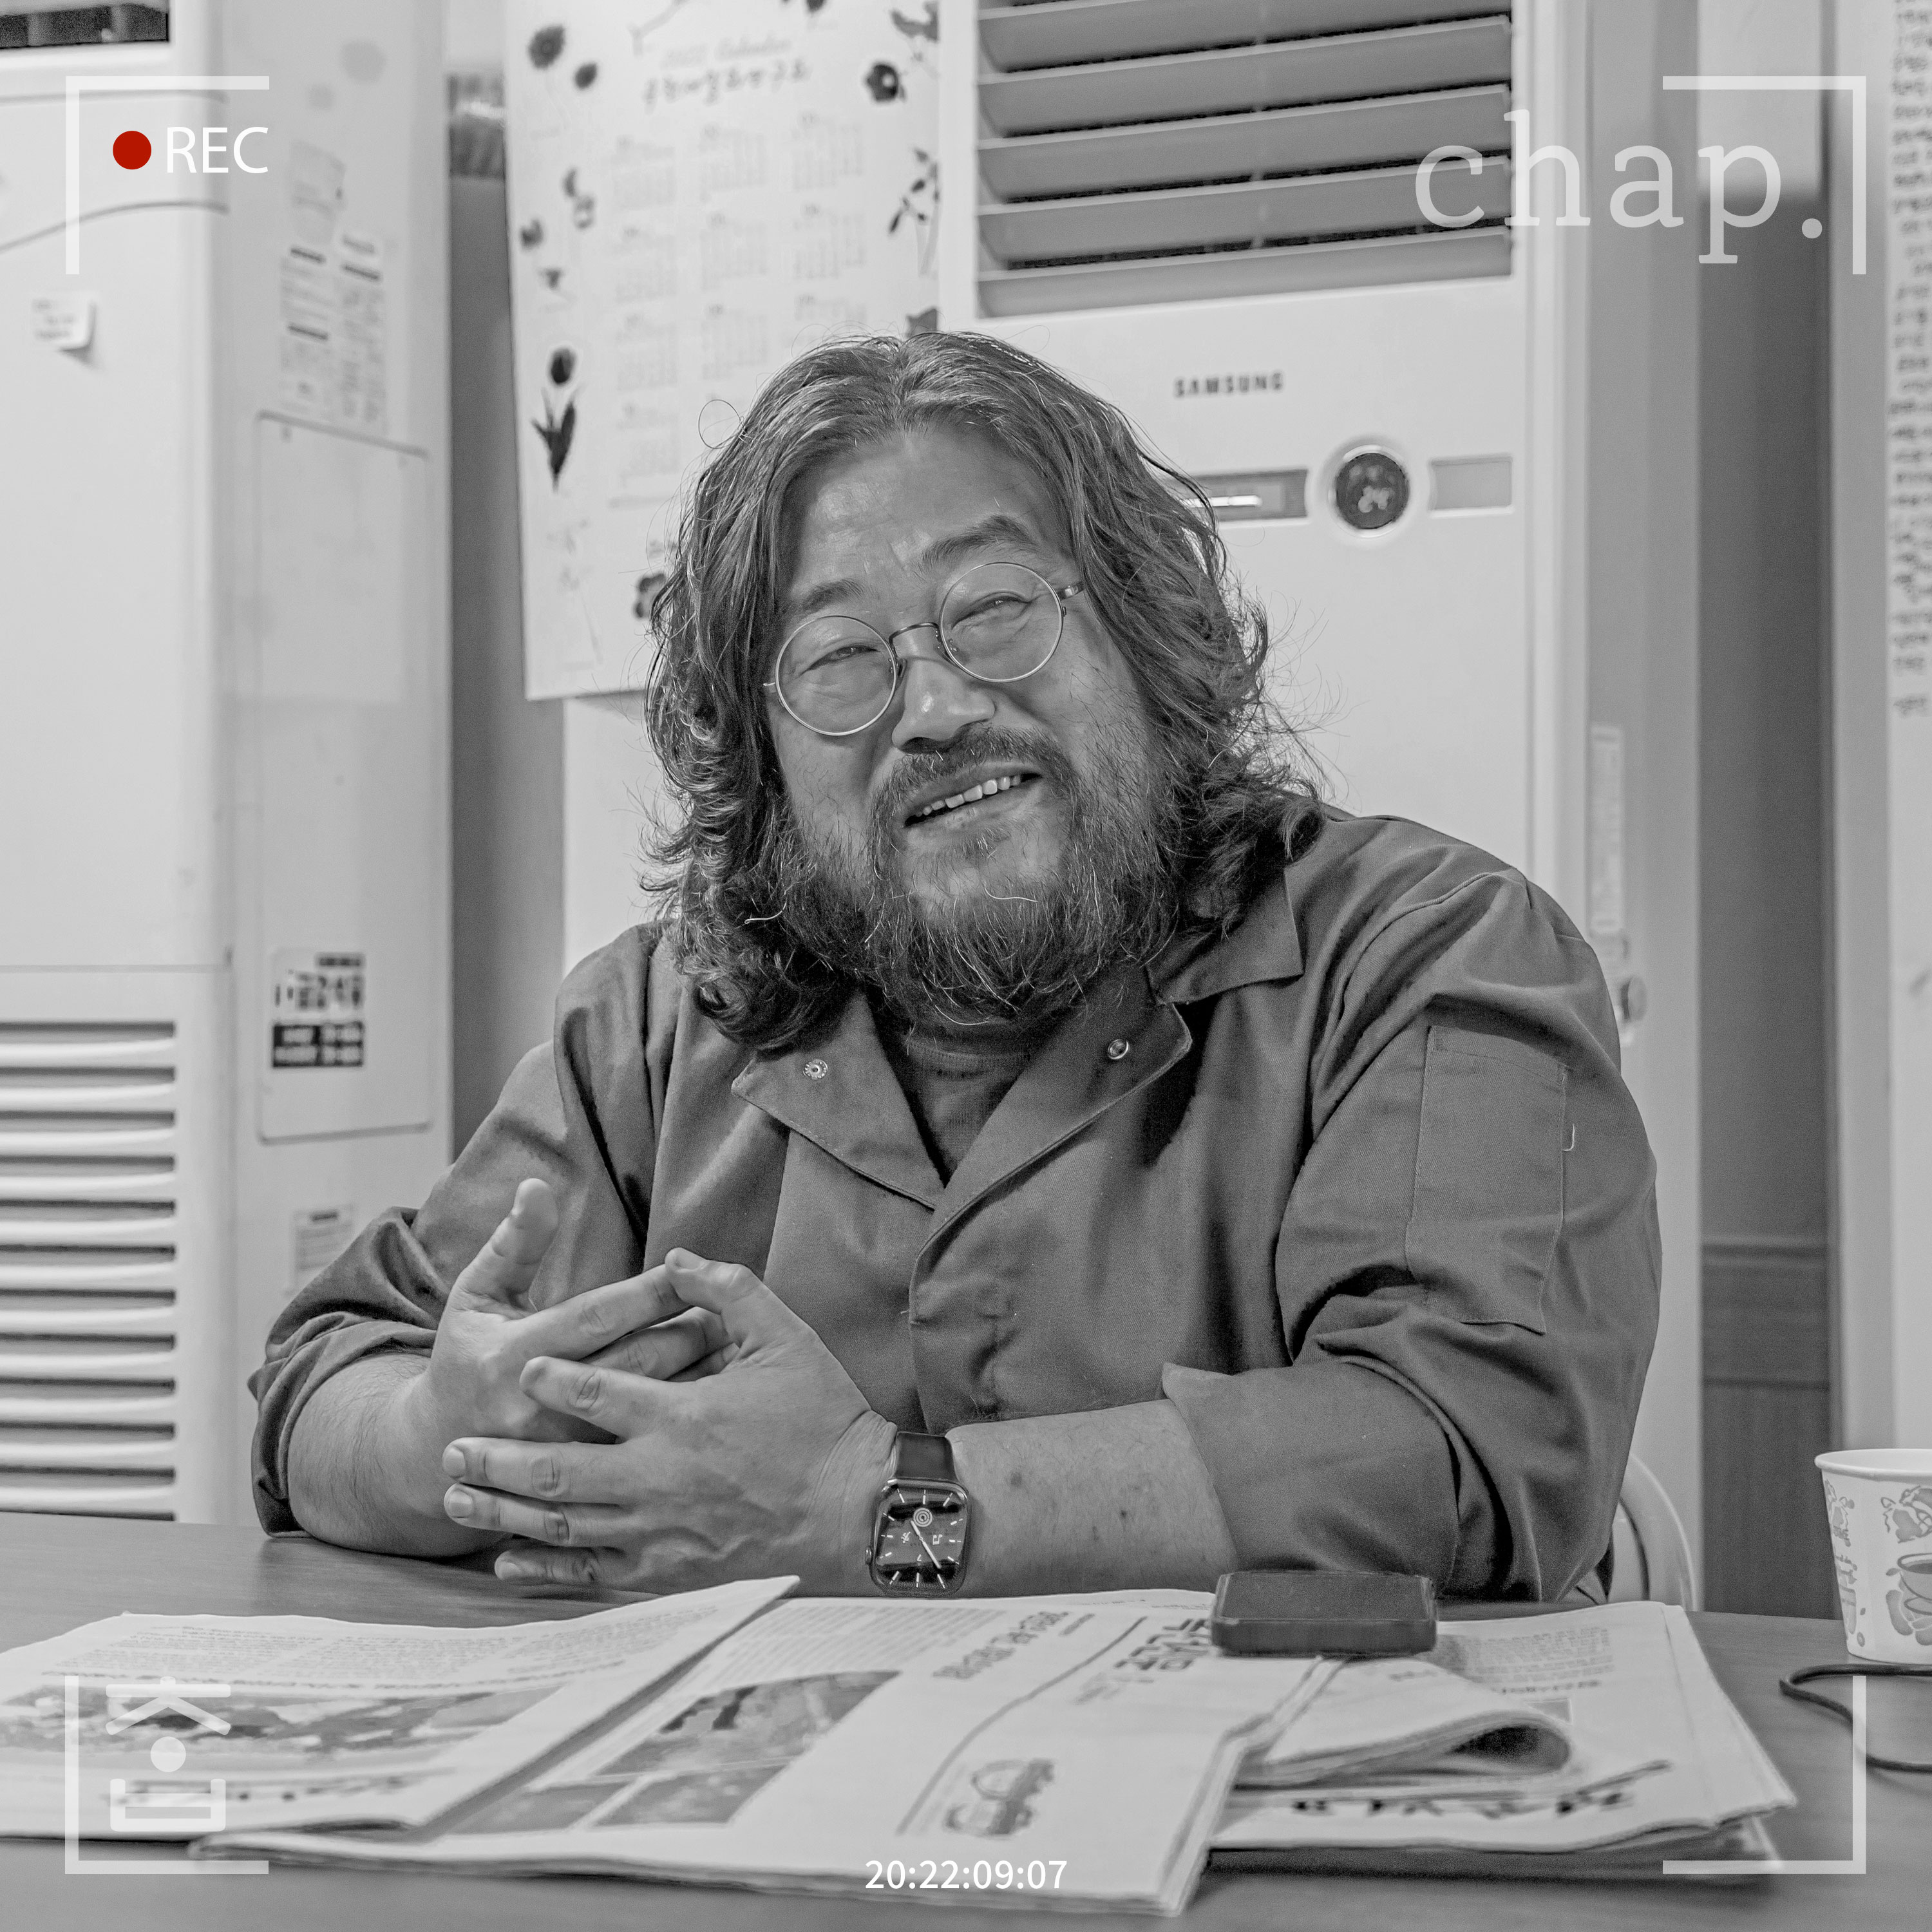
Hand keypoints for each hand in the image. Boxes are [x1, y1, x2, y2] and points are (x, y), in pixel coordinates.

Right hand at [394, 1181, 728, 1510]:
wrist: (438, 1448)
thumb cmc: (467, 1355)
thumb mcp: (476, 1293)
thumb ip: (515, 1243)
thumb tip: (538, 1186)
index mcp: (515, 1353)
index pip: (595, 1317)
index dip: (646, 1294)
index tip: (688, 1268)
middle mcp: (541, 1405)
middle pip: (633, 1365)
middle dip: (687, 1333)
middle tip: (731, 1310)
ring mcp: (564, 1449)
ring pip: (649, 1413)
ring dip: (699, 1379)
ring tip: (742, 1350)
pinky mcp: (582, 1483)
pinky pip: (647, 1452)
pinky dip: (688, 1424)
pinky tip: (726, 1402)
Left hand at [437, 1249, 898, 1593]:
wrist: (859, 1509)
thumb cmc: (824, 1418)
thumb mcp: (785, 1336)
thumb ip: (727, 1290)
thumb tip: (676, 1257)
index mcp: (680, 1416)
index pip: (592, 1393)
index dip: (548, 1380)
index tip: (519, 1370)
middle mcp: (657, 1477)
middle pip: (555, 1470)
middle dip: (496, 1458)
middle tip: (450, 1449)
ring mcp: (659, 1530)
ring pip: (561, 1524)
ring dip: (502, 1512)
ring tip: (457, 1499)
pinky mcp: (670, 1570)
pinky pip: (591, 1572)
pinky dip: (544, 1567)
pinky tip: (507, 1561)